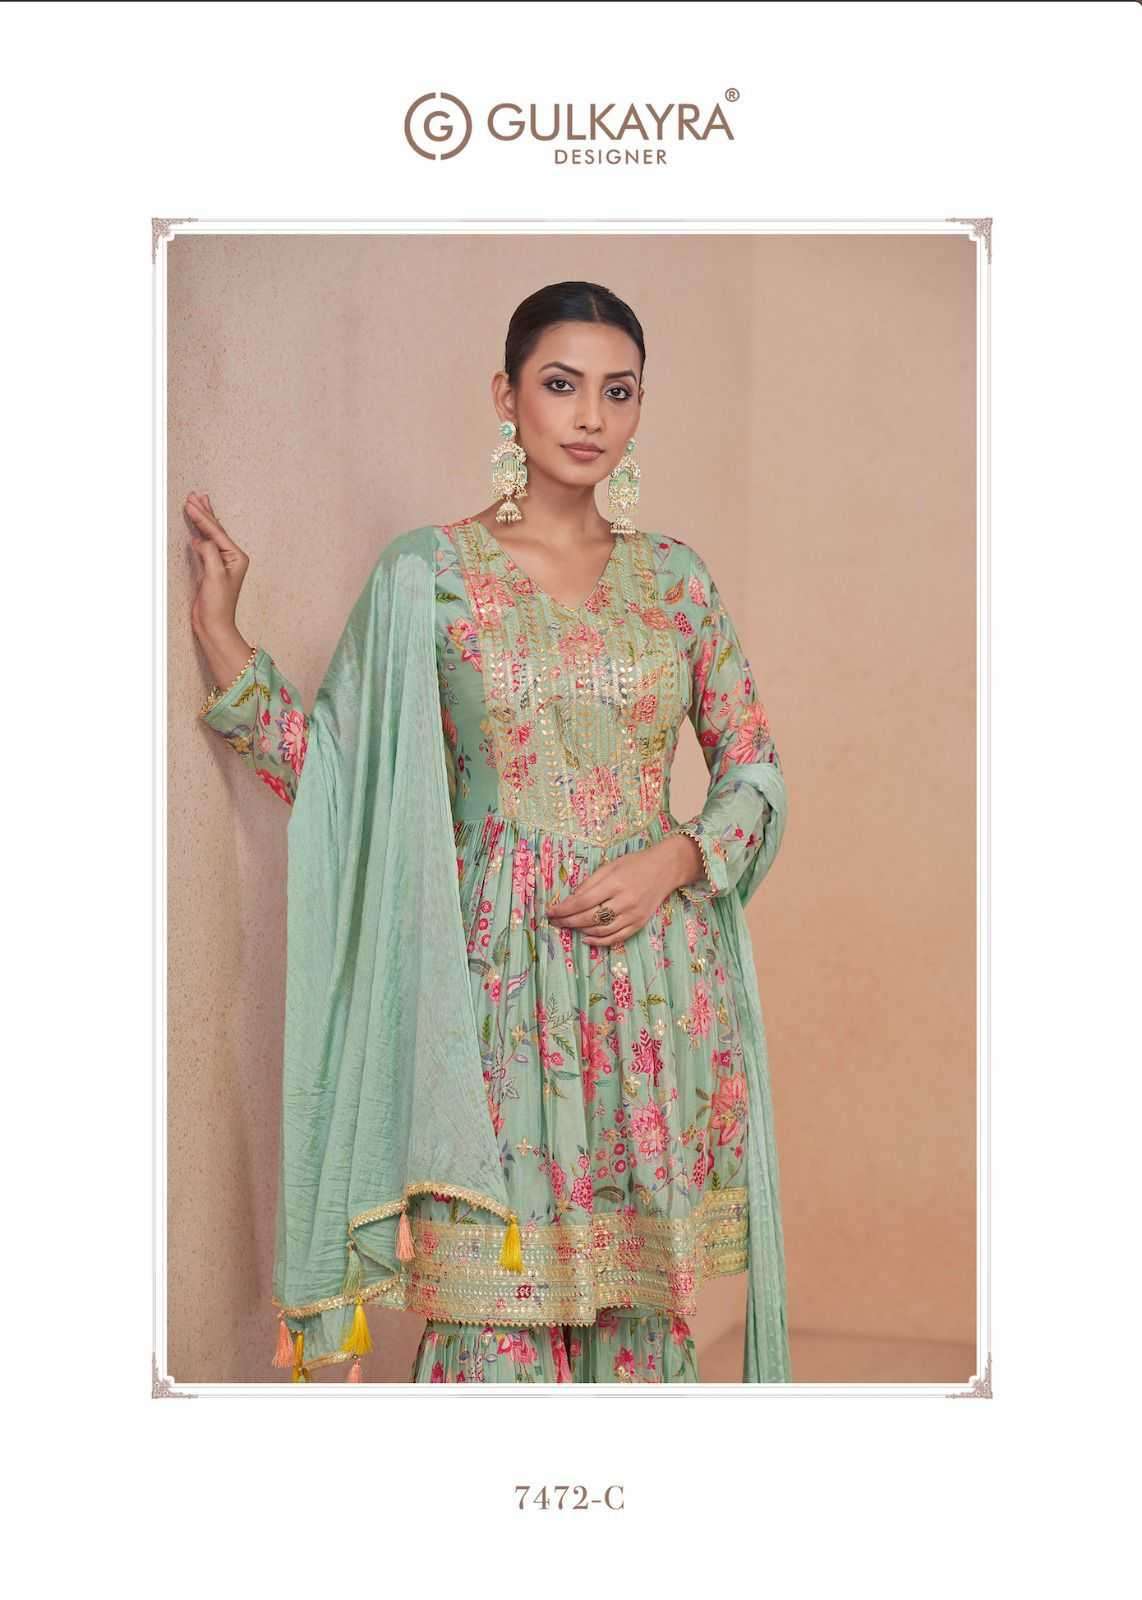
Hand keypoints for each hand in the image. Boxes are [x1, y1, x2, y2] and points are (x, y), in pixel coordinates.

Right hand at [185, 490, 250, 643]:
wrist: (213, 624)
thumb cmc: (218, 605)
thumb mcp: (214, 575)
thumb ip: (209, 553)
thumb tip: (200, 539)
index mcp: (237, 557)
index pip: (217, 532)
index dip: (203, 517)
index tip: (190, 503)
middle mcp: (231, 558)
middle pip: (216, 530)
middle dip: (204, 512)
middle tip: (194, 496)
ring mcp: (222, 563)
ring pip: (211, 535)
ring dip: (203, 519)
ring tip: (197, 503)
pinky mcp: (212, 569)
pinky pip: (205, 545)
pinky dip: (200, 533)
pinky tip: (196, 528)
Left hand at [545, 835, 701, 946]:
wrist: (666, 869)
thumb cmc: (635, 864)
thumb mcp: (610, 866)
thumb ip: (590, 882)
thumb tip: (571, 899)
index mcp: (615, 883)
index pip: (583, 901)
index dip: (564, 909)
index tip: (550, 912)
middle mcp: (625, 902)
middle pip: (589, 918)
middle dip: (568, 921)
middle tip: (555, 921)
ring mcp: (633, 915)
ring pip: (601, 930)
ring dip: (581, 930)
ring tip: (568, 926)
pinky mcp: (639, 924)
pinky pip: (616, 938)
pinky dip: (599, 941)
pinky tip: (586, 938)